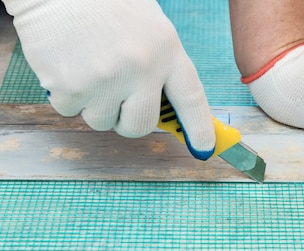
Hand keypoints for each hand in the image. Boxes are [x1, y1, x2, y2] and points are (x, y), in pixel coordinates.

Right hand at [5, 0, 214, 158]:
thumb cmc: (103, 2)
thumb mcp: (149, 27)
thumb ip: (160, 65)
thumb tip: (165, 106)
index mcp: (167, 50)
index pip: (191, 99)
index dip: (199, 128)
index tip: (204, 148)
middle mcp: (142, 68)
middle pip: (140, 125)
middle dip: (127, 121)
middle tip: (115, 100)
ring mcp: (107, 80)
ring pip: (102, 121)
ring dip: (93, 104)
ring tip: (87, 66)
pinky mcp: (72, 87)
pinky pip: (70, 110)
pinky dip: (65, 94)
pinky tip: (65, 63)